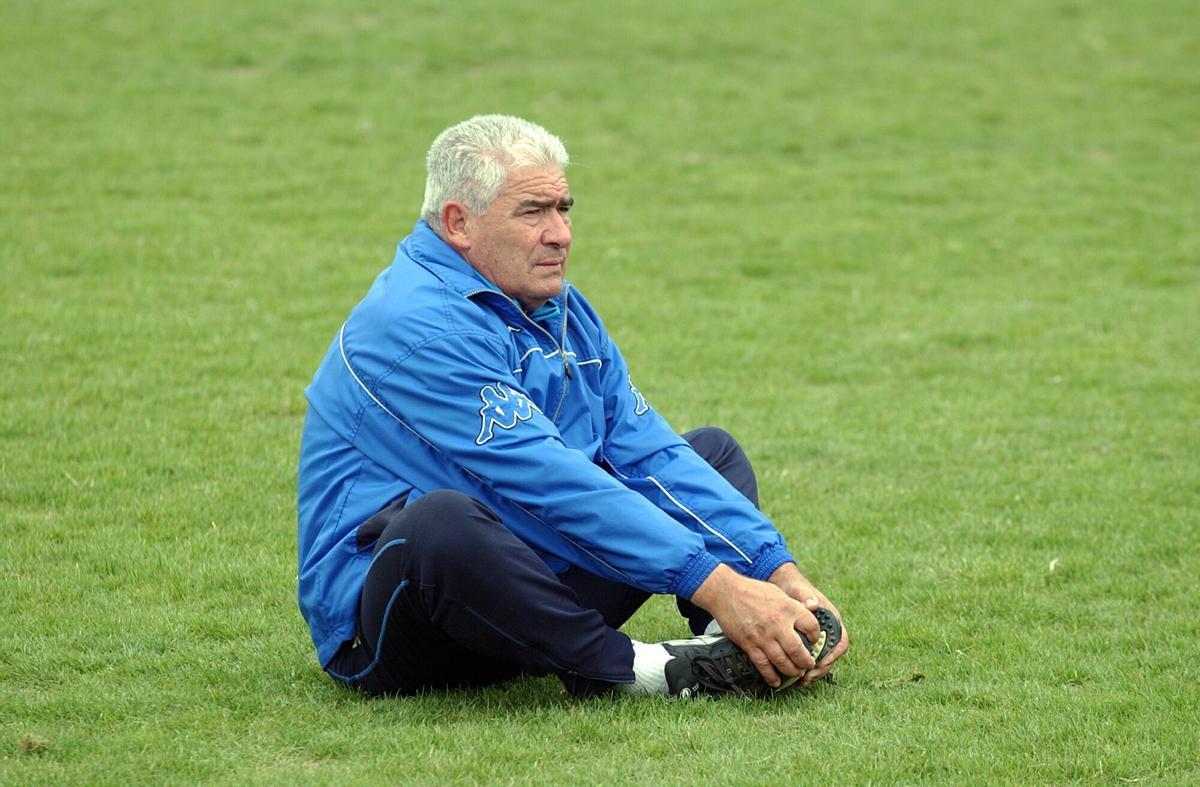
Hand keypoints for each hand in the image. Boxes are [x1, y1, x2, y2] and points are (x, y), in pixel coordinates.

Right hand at [690, 565, 814, 687]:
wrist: (726, 592)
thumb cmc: (753, 590)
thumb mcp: (778, 593)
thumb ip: (793, 606)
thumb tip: (807, 615)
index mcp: (788, 608)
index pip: (812, 627)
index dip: (816, 636)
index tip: (814, 640)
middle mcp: (778, 624)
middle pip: (799, 651)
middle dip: (806, 662)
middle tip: (808, 664)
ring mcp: (763, 636)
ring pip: (782, 662)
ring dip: (792, 671)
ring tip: (796, 673)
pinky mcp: (749, 644)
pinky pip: (763, 665)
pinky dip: (771, 676)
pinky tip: (776, 681)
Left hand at [767, 563, 848, 685]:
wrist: (785, 587)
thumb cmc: (795, 588)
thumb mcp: (800, 590)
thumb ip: (807, 596)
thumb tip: (812, 605)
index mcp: (831, 619)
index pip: (841, 641)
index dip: (835, 654)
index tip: (822, 662)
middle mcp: (828, 631)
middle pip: (832, 656)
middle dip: (822, 668)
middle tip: (808, 676)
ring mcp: (818, 638)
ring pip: (822, 660)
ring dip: (814, 672)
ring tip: (802, 681)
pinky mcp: (807, 643)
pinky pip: (811, 659)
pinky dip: (805, 668)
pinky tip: (795, 676)